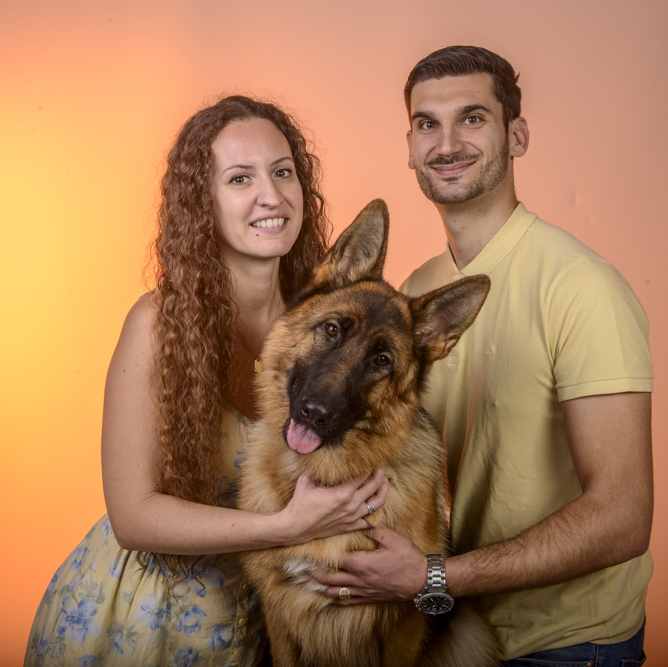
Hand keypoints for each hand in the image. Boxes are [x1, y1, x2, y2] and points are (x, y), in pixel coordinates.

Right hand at [278, 469, 388, 544]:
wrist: (296, 527)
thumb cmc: (300, 503)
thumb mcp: (307, 480)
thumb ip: (319, 469)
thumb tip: (326, 457)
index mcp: (342, 493)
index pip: (362, 475)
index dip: (369, 465)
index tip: (371, 459)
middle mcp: (351, 505)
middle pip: (374, 486)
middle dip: (380, 474)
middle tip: (380, 467)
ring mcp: (352, 517)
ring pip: (377, 504)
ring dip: (383, 491)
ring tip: (384, 482)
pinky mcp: (350, 527)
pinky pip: (370, 521)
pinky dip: (375, 513)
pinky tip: (375, 504)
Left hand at [312, 526, 427, 603]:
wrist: (422, 581)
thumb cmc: (408, 558)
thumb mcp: (392, 538)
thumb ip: (373, 531)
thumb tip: (361, 522)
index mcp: (362, 563)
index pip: (335, 560)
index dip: (321, 557)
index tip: (309, 554)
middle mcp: (359, 579)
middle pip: (331, 579)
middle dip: (315, 575)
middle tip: (302, 571)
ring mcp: (364, 591)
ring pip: (337, 592)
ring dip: (322, 587)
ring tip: (311, 584)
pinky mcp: (370, 598)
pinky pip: (349, 601)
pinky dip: (337, 598)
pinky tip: (330, 597)